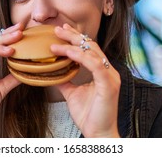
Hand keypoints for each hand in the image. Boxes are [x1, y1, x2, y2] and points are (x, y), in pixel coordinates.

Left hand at [51, 23, 120, 137]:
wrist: (97, 134)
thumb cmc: (89, 115)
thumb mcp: (72, 94)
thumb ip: (65, 80)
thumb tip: (52, 72)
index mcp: (101, 71)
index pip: (89, 49)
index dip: (75, 38)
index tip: (60, 31)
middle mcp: (107, 70)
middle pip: (91, 46)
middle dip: (73, 35)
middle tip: (57, 28)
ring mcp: (110, 76)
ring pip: (92, 52)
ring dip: (73, 44)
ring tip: (57, 38)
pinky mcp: (109, 84)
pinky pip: (95, 65)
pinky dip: (81, 57)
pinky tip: (68, 52)